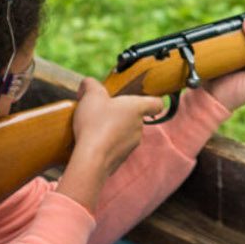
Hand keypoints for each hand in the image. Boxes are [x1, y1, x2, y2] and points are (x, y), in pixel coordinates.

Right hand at [56, 77, 167, 211]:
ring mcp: (132, 145)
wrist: (91, 158)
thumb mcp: (90, 95)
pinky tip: (91, 142)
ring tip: (93, 127)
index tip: (141, 99)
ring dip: (112, 130)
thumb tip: (88, 84)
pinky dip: (106, 144)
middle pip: (134, 117)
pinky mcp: (121, 159)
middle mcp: (139, 127)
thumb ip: (91, 85)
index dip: (151, 100)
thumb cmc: (95, 123)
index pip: (156, 103)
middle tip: (102, 111)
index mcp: (137, 108)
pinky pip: (115, 148)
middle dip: (120, 114)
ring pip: (125, 133)